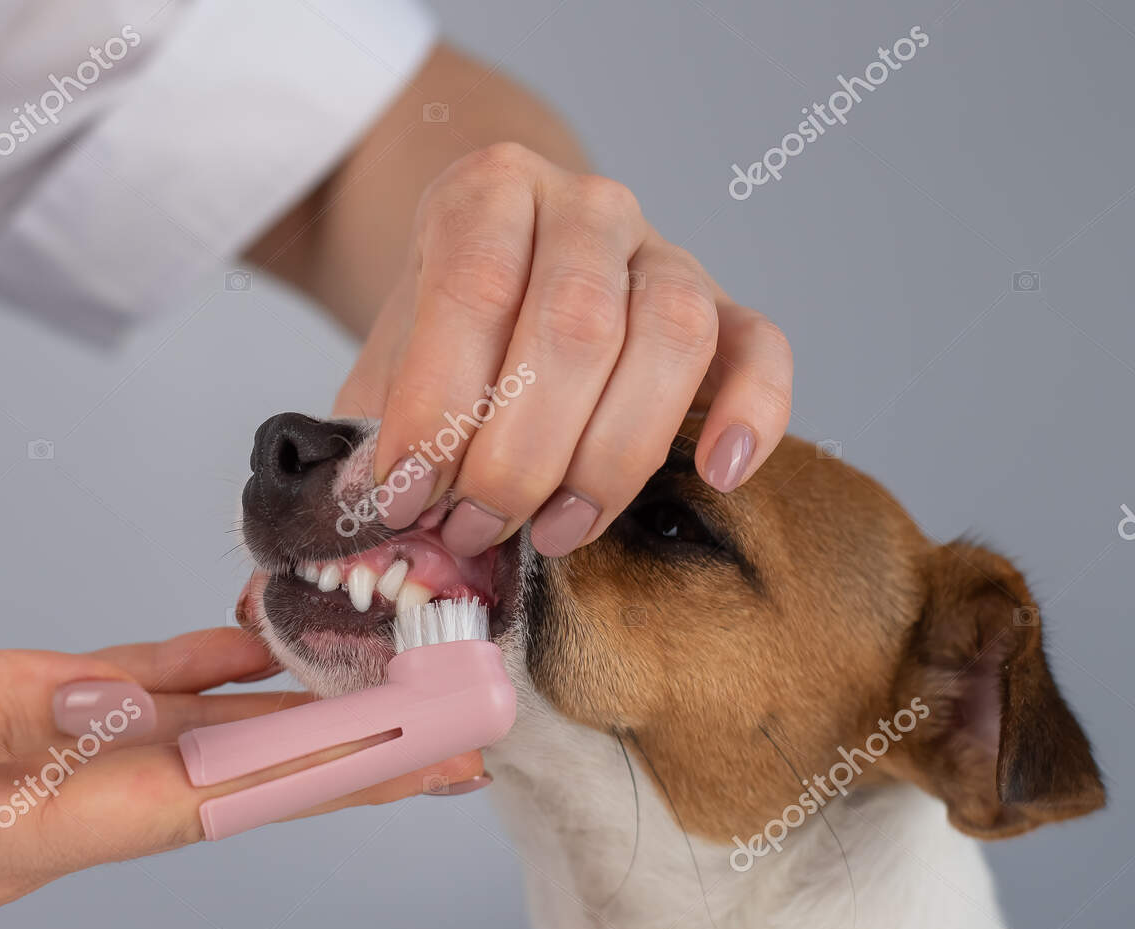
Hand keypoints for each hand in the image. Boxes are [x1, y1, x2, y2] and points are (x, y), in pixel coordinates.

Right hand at [0, 619, 481, 906]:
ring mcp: (16, 781)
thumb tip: (119, 695)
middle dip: (345, 759)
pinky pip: (117, 708)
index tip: (427, 753)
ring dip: (288, 720)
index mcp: (1, 831)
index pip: (202, 805)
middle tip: (460, 729)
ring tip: (391, 691)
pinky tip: (244, 652)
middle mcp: (31, 818)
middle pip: (224, 787)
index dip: (322, 774)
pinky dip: (191, 680)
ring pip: (186, 748)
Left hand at [334, 142, 792, 557]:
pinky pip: (762, 348)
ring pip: (671, 336)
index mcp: (490, 191)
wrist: (497, 266)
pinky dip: (752, 413)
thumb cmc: (443, 330)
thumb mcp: (389, 357)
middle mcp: (587, 207)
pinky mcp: (726, 308)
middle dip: (519, 454)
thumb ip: (382, 422)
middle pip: (576, 325)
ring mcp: (666, 251)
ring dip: (610, 456)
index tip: (405, 496)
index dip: (438, 407)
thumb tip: (372, 510)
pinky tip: (717, 473)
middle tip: (477, 529)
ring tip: (556, 531)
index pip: (474, 289)